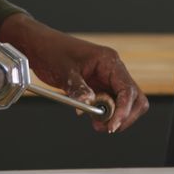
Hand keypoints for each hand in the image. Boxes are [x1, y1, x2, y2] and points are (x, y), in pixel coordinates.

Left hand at [0, 14, 148, 132]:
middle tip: (108, 127)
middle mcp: (113, 69)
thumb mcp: (64, 72)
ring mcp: (107, 78)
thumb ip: (78, 89)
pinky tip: (93, 119)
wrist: (38, 46)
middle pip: (134, 98)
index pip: (127, 89)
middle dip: (125, 116)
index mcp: (109, 61)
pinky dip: (105, 114)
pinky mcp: (98, 86)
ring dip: (115, 116)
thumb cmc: (51, 51)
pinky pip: (110, 104)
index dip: (124, 110)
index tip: (113, 125)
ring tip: (97, 124)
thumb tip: (89, 106)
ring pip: (124, 103)